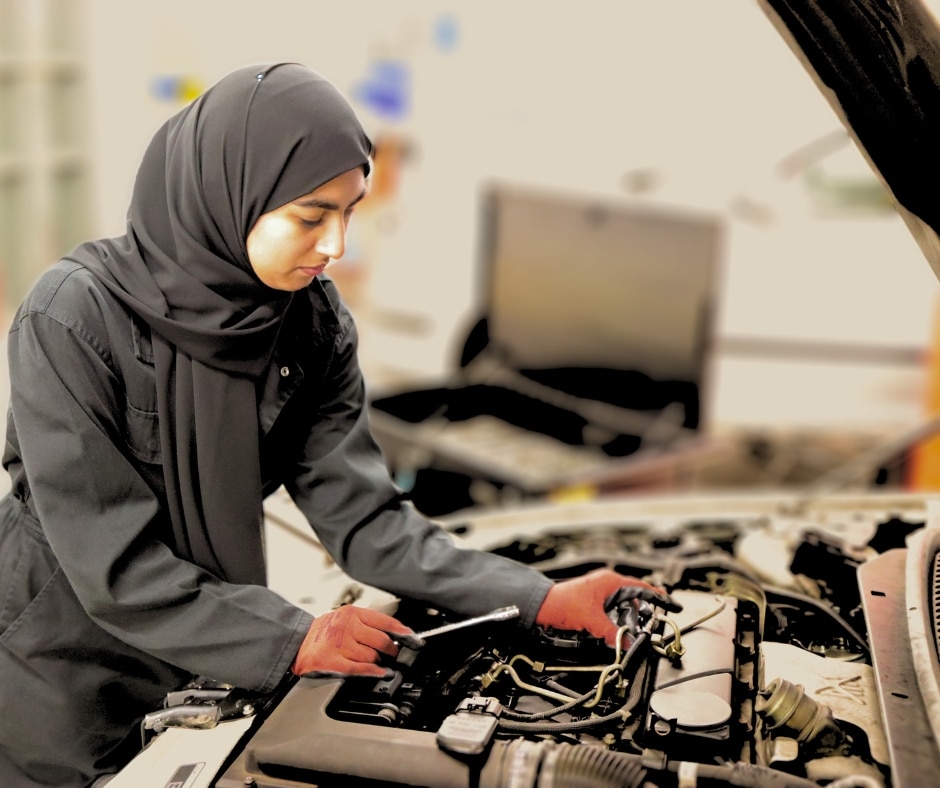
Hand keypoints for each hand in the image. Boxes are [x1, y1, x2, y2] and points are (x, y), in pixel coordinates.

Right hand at [291, 606, 414, 677]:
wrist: (296, 641)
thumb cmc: (323, 631)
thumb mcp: (345, 617)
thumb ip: (367, 623)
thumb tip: (394, 635)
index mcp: (353, 613)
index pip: (386, 622)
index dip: (404, 633)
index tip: (415, 640)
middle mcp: (348, 626)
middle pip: (382, 641)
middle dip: (391, 651)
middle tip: (393, 654)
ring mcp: (340, 644)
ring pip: (372, 657)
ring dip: (376, 662)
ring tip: (374, 662)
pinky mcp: (333, 661)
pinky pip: (360, 668)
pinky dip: (374, 672)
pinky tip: (381, 673)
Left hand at [535, 568, 676, 647]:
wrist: (541, 607)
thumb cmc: (562, 603)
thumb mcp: (593, 621)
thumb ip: (613, 634)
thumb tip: (629, 644)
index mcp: (610, 581)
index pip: (642, 588)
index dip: (659, 597)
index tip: (673, 605)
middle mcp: (607, 585)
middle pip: (634, 599)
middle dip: (642, 615)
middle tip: (650, 628)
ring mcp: (600, 593)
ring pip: (623, 608)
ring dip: (627, 621)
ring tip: (631, 634)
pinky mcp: (593, 603)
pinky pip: (612, 613)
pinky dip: (616, 622)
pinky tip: (616, 633)